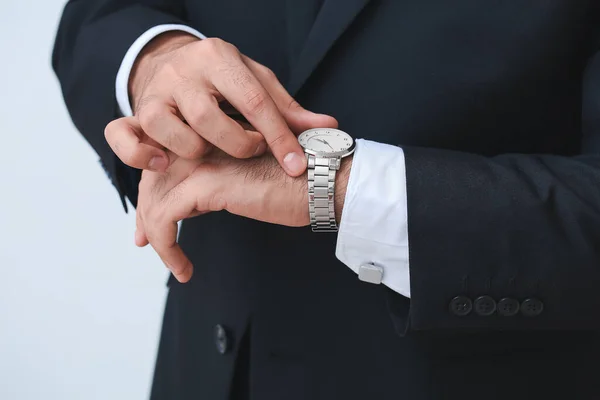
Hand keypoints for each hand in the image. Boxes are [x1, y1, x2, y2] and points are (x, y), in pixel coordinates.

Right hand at [104, 32, 336, 175]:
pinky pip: (122, 136)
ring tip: (208, 153)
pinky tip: (163, 165)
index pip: (254, 100)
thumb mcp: (258, 84)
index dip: (278, 137)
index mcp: (221, 58)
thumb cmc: (225, 80)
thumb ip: (289, 109)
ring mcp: (155, 92)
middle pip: (208, 117)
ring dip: (193, 151)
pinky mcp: (134, 112)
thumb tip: (329, 127)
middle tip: (248, 151)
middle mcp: (184, 72)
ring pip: (166, 128)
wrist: (175, 62)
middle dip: (235, 144)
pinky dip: (139, 156)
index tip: (295, 165)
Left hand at [136, 141, 351, 282]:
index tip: (151, 220)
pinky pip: (165, 217)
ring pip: (154, 198)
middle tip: (146, 241)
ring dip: (156, 234)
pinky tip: (183, 267)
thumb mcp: (247, 177)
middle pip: (153, 178)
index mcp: (210, 136)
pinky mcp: (206, 183)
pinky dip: (168, 247)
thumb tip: (195, 204)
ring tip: (173, 261)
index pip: (165, 160)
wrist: (322, 179)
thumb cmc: (296, 181)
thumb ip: (219, 182)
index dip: (154, 190)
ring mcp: (200, 160)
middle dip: (146, 212)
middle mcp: (199, 142)